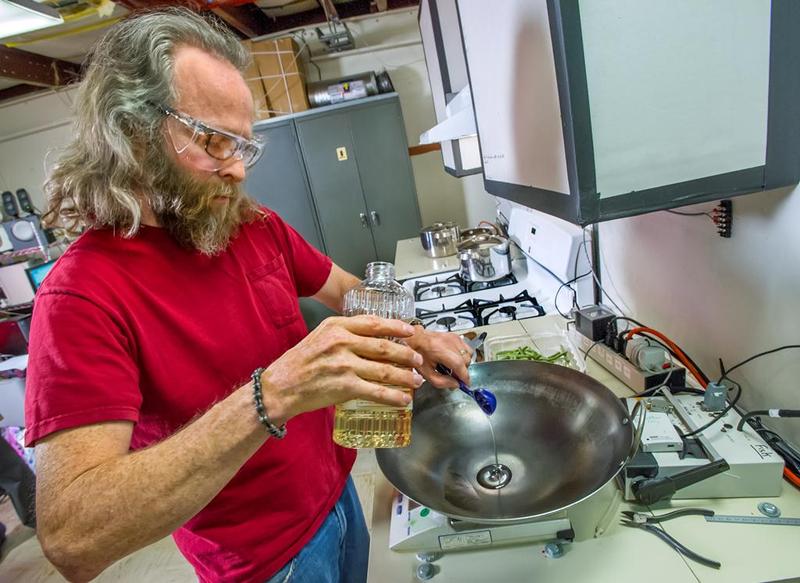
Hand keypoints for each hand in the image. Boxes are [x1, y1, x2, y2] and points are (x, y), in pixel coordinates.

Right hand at [258, 316, 424, 423]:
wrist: (280, 388)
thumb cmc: (299, 363)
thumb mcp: (320, 337)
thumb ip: (344, 335)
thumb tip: (374, 339)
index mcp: (336, 326)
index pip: (374, 323)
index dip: (396, 327)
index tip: (410, 331)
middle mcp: (342, 342)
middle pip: (384, 346)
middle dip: (406, 354)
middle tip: (418, 359)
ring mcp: (344, 365)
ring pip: (385, 370)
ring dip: (405, 376)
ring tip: (416, 380)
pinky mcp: (345, 386)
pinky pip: (377, 391)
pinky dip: (393, 396)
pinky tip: (403, 399)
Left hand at [405, 328, 471, 388]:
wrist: (416, 339)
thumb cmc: (419, 355)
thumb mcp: (426, 373)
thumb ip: (441, 382)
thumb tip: (455, 384)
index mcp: (440, 351)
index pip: (459, 365)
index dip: (464, 377)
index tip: (465, 384)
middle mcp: (449, 342)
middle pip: (466, 361)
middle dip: (462, 372)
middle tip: (454, 376)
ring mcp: (454, 338)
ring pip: (469, 355)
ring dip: (464, 364)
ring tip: (454, 367)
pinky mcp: (456, 336)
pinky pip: (467, 348)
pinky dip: (464, 356)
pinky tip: (455, 359)